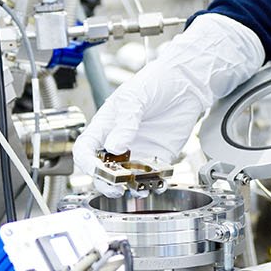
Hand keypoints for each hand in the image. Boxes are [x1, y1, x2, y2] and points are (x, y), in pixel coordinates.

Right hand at [71, 14, 266, 193]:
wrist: (185, 83)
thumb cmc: (154, 83)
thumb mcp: (134, 98)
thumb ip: (125, 123)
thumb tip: (115, 147)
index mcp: (105, 127)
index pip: (85, 149)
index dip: (86, 162)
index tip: (96, 168)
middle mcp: (118, 143)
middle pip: (102, 171)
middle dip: (106, 182)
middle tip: (117, 185)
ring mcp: (138, 152)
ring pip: (125, 179)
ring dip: (128, 187)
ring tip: (138, 186)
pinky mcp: (158, 158)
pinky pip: (150, 177)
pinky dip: (151, 184)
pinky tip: (156, 182)